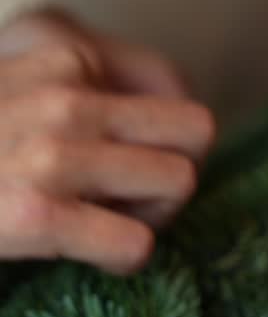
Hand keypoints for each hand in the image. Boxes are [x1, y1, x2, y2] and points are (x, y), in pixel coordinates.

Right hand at [0, 11, 214, 272]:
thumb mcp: (22, 92)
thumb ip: (77, 94)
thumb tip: (170, 125)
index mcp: (65, 57)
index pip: (173, 94)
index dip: (156, 143)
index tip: (119, 169)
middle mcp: (68, 96)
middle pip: (196, 131)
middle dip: (175, 174)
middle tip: (133, 202)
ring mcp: (54, 152)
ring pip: (180, 181)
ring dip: (154, 217)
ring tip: (108, 228)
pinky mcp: (36, 212)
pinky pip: (136, 244)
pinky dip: (123, 258)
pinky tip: (87, 257)